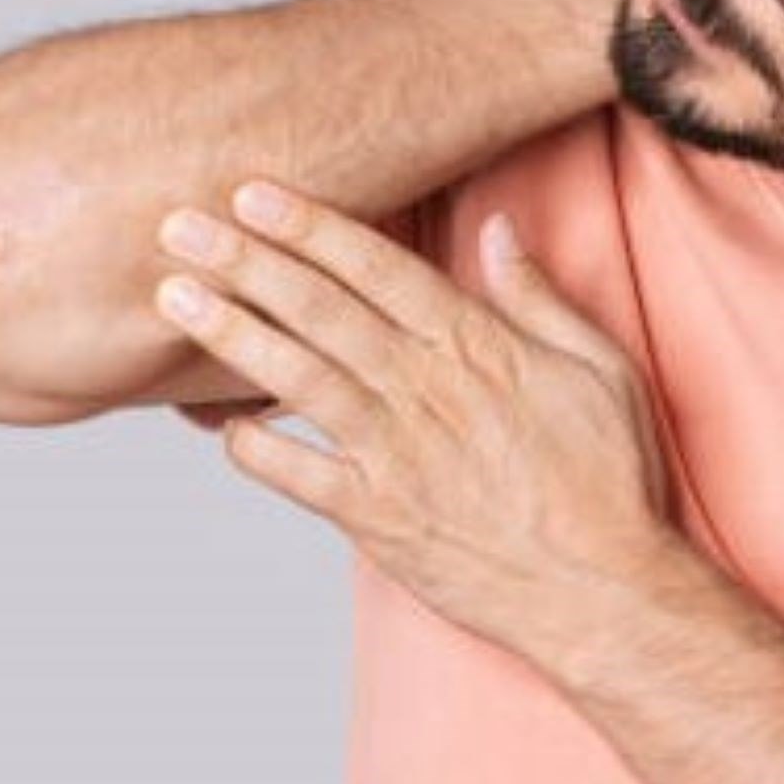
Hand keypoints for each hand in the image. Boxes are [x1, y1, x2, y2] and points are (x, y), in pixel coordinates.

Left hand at [150, 181, 682, 670]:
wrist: (603, 589)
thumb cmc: (611, 476)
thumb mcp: (601, 367)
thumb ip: (539, 298)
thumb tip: (497, 233)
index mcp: (476, 347)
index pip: (379, 269)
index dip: (313, 227)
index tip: (256, 195)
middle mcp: (425, 391)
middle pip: (321, 310)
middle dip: (247, 261)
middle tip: (180, 224)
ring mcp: (395, 455)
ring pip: (296, 377)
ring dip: (230, 333)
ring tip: (172, 296)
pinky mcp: (377, 519)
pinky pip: (298, 478)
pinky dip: (254, 450)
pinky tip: (217, 428)